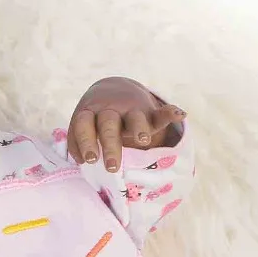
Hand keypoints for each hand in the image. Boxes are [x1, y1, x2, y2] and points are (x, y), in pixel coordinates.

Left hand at [67, 76, 185, 172]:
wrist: (112, 89)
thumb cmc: (93, 118)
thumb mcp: (82, 126)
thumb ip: (77, 143)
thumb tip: (82, 160)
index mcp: (90, 113)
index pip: (84, 125)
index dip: (86, 140)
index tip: (91, 159)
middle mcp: (110, 110)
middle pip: (109, 126)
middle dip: (110, 145)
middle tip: (112, 167)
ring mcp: (130, 110)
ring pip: (135, 119)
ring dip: (139, 129)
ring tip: (143, 141)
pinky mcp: (149, 113)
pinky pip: (160, 113)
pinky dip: (170, 113)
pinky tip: (180, 114)